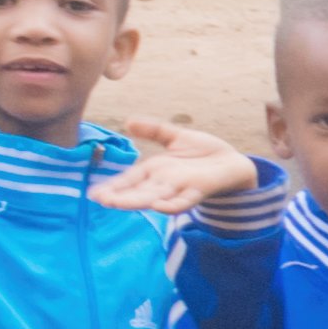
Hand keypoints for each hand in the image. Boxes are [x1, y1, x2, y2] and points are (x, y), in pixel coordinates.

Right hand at [88, 111, 260, 216]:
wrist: (233, 162)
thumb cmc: (204, 152)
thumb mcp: (176, 137)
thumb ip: (153, 130)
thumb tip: (128, 121)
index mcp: (155, 170)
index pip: (129, 180)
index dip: (113, 186)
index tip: (93, 193)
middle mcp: (164, 182)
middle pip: (137, 191)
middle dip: (119, 196)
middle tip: (100, 200)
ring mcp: (180, 188)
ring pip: (154, 197)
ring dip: (136, 202)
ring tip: (115, 204)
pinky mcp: (198, 191)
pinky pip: (183, 201)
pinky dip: (171, 206)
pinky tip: (157, 207)